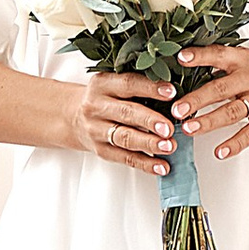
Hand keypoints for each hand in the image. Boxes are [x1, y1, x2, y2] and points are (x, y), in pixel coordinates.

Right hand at [58, 69, 177, 176]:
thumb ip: (137, 85)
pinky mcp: (101, 150)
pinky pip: (125, 158)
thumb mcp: (112, 83)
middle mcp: (96, 106)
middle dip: (150, 120)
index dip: (150, 88)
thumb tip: (176, 94)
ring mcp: (97, 130)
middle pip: (126, 113)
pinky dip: (145, 163)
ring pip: (125, 137)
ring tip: (169, 146)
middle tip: (170, 127)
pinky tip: (162, 166)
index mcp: (102, 84)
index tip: (171, 92)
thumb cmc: (104, 98)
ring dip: (149, 143)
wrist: (72, 117)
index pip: (128, 84)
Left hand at [172, 41, 248, 157]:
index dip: (200, 56)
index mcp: (245, 61)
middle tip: (177, 109)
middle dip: (197, 99)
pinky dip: (234, 144)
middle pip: (222, 88)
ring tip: (190, 129)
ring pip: (233, 111)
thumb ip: (223, 65)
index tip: (181, 58)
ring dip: (209, 121)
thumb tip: (184, 68)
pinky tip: (220, 152)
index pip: (221, 55)